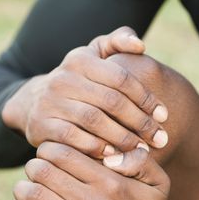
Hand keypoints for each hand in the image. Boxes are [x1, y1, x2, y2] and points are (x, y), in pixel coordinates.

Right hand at [2, 26, 168, 158]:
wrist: (35, 104)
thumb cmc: (78, 83)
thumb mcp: (93, 57)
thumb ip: (117, 43)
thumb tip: (140, 46)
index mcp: (80, 59)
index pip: (121, 78)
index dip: (146, 98)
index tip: (164, 116)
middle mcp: (63, 78)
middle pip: (111, 101)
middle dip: (140, 122)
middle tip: (159, 138)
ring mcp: (50, 102)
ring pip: (94, 120)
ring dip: (122, 138)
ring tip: (142, 150)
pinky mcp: (42, 126)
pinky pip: (74, 139)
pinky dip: (97, 148)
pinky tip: (115, 156)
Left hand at [9, 142, 188, 199]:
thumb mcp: (158, 184)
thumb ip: (140, 160)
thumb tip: (110, 154)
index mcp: (110, 182)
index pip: (63, 153)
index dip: (48, 149)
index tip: (47, 153)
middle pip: (43, 171)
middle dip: (33, 166)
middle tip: (35, 169)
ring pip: (32, 195)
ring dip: (22, 188)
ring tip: (25, 188)